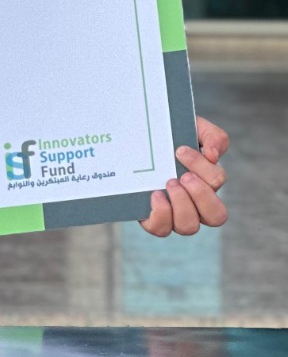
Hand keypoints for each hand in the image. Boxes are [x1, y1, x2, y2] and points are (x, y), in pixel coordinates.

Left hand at [139, 116, 229, 236]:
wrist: (139, 140)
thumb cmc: (171, 137)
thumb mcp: (194, 128)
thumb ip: (213, 136)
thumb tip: (213, 156)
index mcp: (208, 181)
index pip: (217, 181)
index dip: (202, 167)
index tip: (180, 150)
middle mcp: (196, 203)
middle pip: (216, 216)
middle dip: (201, 195)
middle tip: (183, 176)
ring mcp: (175, 214)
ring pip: (189, 226)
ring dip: (182, 204)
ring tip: (168, 182)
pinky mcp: (153, 218)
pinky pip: (161, 229)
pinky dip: (160, 214)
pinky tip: (154, 194)